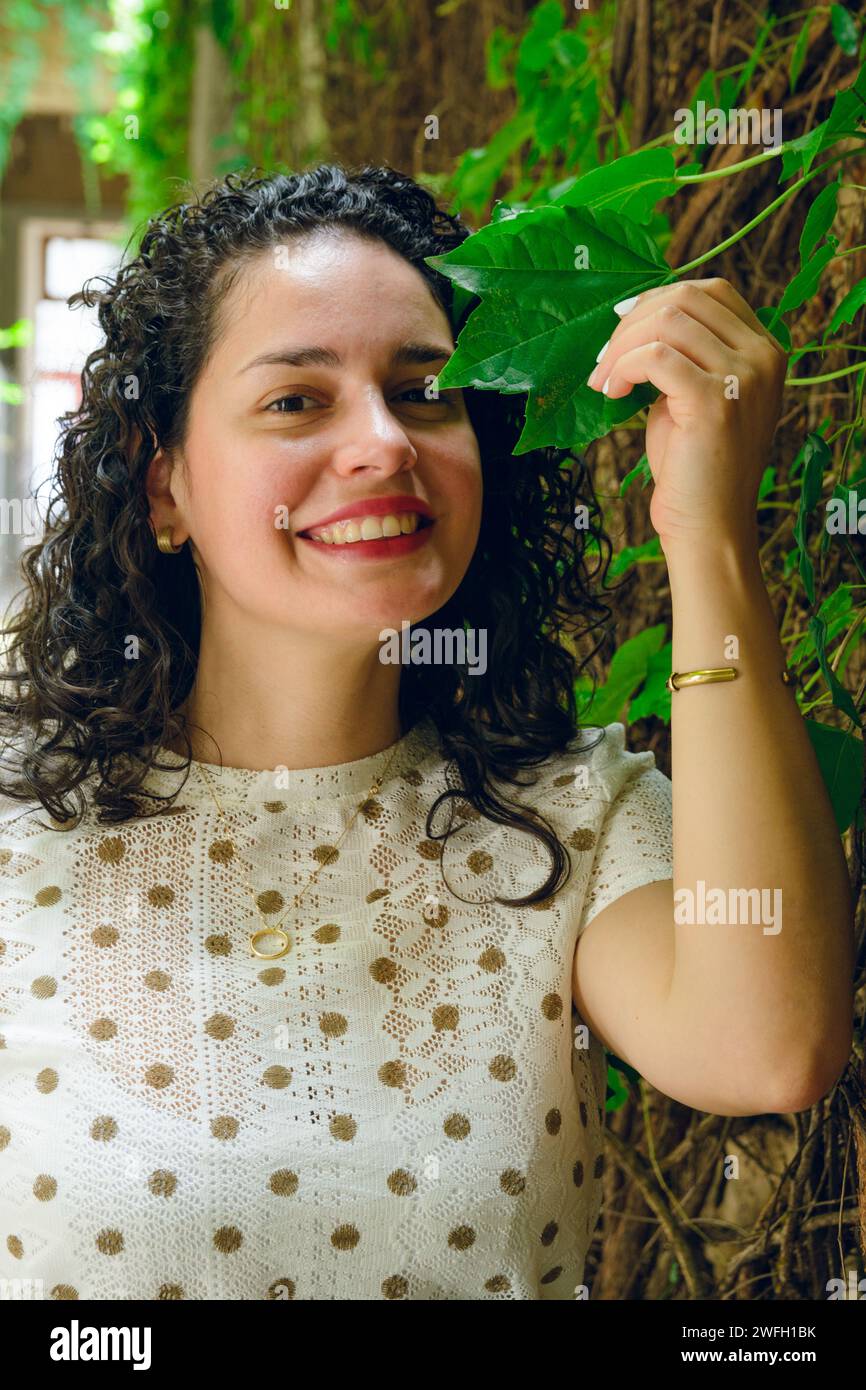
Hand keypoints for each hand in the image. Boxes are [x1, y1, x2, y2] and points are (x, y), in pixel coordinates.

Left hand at [587, 277, 787, 555]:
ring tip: (603, 378)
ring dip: (622, 345)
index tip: (622, 330)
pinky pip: (655, 357)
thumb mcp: (693, 397)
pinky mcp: (715, 401)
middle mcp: (763, 356)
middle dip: (632, 322)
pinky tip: (611, 391)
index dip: (658, 301)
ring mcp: (744, 376)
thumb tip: (636, 317)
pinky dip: (623, 367)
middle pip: (686, 298)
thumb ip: (683, 355)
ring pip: (668, 321)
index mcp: (764, 350)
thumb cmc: (694, 467)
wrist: (709, 526)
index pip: (710, 292)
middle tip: (603, 358)